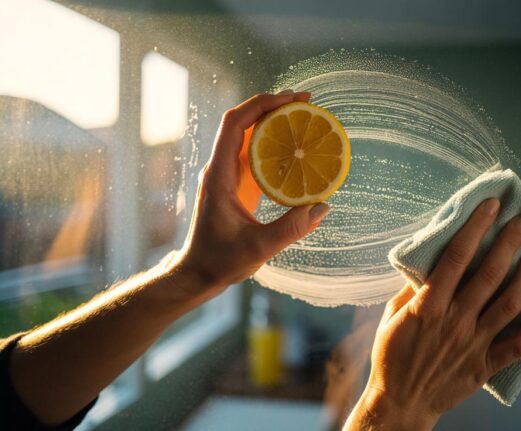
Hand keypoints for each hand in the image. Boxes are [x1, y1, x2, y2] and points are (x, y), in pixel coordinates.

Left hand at [165, 92, 329, 299]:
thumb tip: (322, 206)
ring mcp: (228, 174)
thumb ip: (291, 228)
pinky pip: (256, 153)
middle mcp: (221, 168)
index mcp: (219, 176)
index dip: (261, 105)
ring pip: (250, 134)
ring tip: (307, 115)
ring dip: (275, 121)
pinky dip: (276, 142)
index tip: (290, 99)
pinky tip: (298, 145)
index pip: (235, 124)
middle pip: (244, 122)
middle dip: (274, 105)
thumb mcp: (258, 248)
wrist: (198, 272)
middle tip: (308, 101)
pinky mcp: (238, 184)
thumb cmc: (220, 261)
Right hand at [345, 199, 520, 429]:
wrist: (401, 401)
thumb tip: (427, 263)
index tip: (490, 206)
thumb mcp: (391, 317)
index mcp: (429, 306)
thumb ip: (411, 290)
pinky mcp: (484, 365)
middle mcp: (455, 321)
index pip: (456, 257)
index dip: (475, 228)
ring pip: (509, 304)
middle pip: (489, 274)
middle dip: (508, 243)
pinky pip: (516, 346)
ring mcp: (473, 343)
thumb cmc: (392, 357)